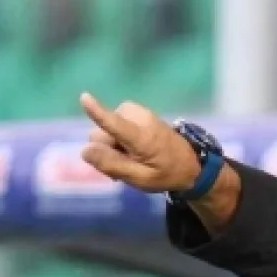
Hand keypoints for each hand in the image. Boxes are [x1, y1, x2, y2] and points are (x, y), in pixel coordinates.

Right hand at [78, 92, 200, 192]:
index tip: (84, 97)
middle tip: (122, 167)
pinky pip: (115, 122)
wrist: (191, 164)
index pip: (115, 123)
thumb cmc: (167, 174)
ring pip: (106, 128)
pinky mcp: (138, 112)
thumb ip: (113, 165)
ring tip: (129, 159)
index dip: (98, 112)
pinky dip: (118, 136)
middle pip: (101, 133)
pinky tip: (129, 149)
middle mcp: (139, 119)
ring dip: (112, 144)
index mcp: (142, 137)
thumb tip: (85, 150)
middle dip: (105, 150)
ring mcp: (139, 112)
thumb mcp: (141, 179)